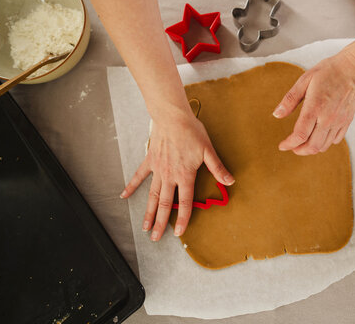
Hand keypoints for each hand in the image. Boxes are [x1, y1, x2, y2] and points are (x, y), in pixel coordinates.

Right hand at [120, 107, 233, 240]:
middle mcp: (169, 176)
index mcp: (185, 175)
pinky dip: (131, 186)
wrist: (172, 117)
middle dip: (160, 223)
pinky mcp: (150, 160)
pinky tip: (124, 196)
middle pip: (164, 204)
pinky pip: (139, 176)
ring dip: (148, 212)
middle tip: (155, 238)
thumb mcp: (208, 150)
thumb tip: (230, 181)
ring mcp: (157, 169)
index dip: (182, 219)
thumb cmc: (191, 132)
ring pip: (151, 195)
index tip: (178, 232)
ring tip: (144, 227)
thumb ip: (218, 168)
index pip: (184, 203)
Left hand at [273, 49, 354, 154]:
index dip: (289, 144)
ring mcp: (339, 121)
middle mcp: (328, 118)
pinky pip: (336, 140)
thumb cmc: (330, 71)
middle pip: (312, 146)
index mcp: (315, 107)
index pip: (300, 135)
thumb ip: (290, 99)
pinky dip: (326, 143)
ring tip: (303, 144)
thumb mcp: (305, 80)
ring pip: (324, 146)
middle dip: (299, 150)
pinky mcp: (347, 121)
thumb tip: (277, 114)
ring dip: (312, 148)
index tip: (282, 145)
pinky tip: (319, 136)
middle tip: (292, 147)